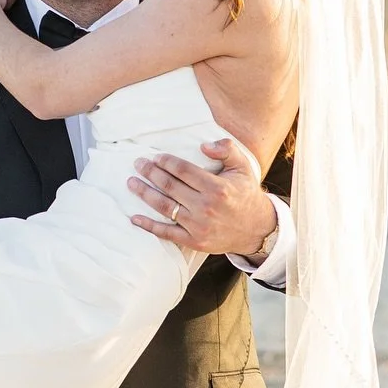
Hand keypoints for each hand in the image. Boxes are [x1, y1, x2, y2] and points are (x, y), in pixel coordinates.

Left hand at [128, 138, 277, 255]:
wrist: (256, 229)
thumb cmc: (245, 194)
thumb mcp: (243, 167)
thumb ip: (226, 149)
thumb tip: (203, 145)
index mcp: (217, 188)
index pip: (183, 171)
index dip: (166, 162)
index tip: (155, 157)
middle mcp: (206, 207)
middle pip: (170, 187)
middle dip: (150, 173)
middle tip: (138, 164)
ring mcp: (198, 226)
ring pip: (164, 207)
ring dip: (145, 194)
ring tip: (132, 183)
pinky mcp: (193, 241)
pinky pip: (166, 233)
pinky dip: (148, 226)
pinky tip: (134, 218)